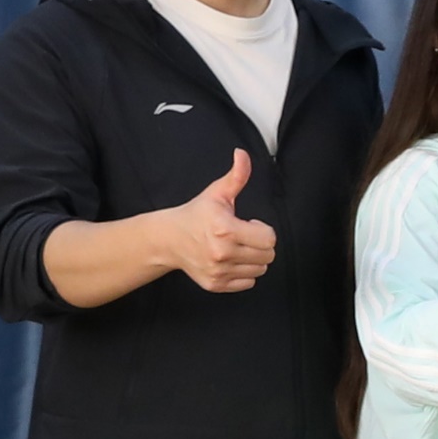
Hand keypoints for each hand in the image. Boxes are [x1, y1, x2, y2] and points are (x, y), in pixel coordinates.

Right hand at [153, 149, 274, 293]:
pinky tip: (230, 260)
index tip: (248, 224)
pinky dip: (244, 272)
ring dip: (253, 259)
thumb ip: (236, 176)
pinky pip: (248, 282)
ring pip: (260, 270)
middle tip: (242, 236)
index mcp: (225, 229)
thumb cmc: (196, 214)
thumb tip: (242, 154)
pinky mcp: (215, 284)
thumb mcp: (216, 193)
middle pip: (268, 255)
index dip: (262, 230)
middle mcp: (221, 253)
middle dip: (260, 244)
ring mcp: (218, 271)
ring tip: (235, 247)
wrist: (168, 239)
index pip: (270, 239)